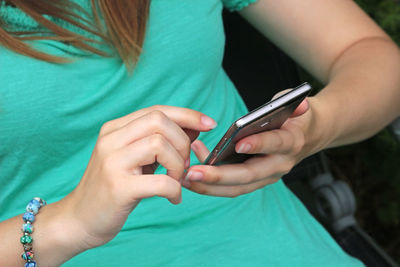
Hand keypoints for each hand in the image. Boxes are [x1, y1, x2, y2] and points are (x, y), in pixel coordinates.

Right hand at [59, 105, 215, 249]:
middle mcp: (111, 140)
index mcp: (115, 129)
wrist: (79, 219)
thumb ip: (159, 141)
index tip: (209, 124)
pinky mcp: (118, 187)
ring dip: (179, 165)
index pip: (157, 110)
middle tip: (184, 164)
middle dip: (183, 142)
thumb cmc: (114, 187)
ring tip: (176, 181)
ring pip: (160, 145)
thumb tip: (195, 127)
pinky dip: (175, 189)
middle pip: (160, 122)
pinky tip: (173, 198)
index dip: (187, 115)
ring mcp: (112, 162)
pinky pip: (161, 181)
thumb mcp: (135, 158)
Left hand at [183, 92, 313, 197]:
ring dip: (208, 186)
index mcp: (291, 143)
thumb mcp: (299, 107)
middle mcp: (279, 165)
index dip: (258, 144)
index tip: (238, 144)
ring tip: (184, 177)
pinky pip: (231, 186)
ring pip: (236, 187)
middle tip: (192, 172)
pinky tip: (190, 171)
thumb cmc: (296, 119)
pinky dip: (210, 183)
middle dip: (219, 176)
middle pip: (248, 174)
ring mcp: (266, 177)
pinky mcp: (255, 181)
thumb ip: (297, 106)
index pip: (275, 144)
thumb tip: (300, 105)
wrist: (306, 137)